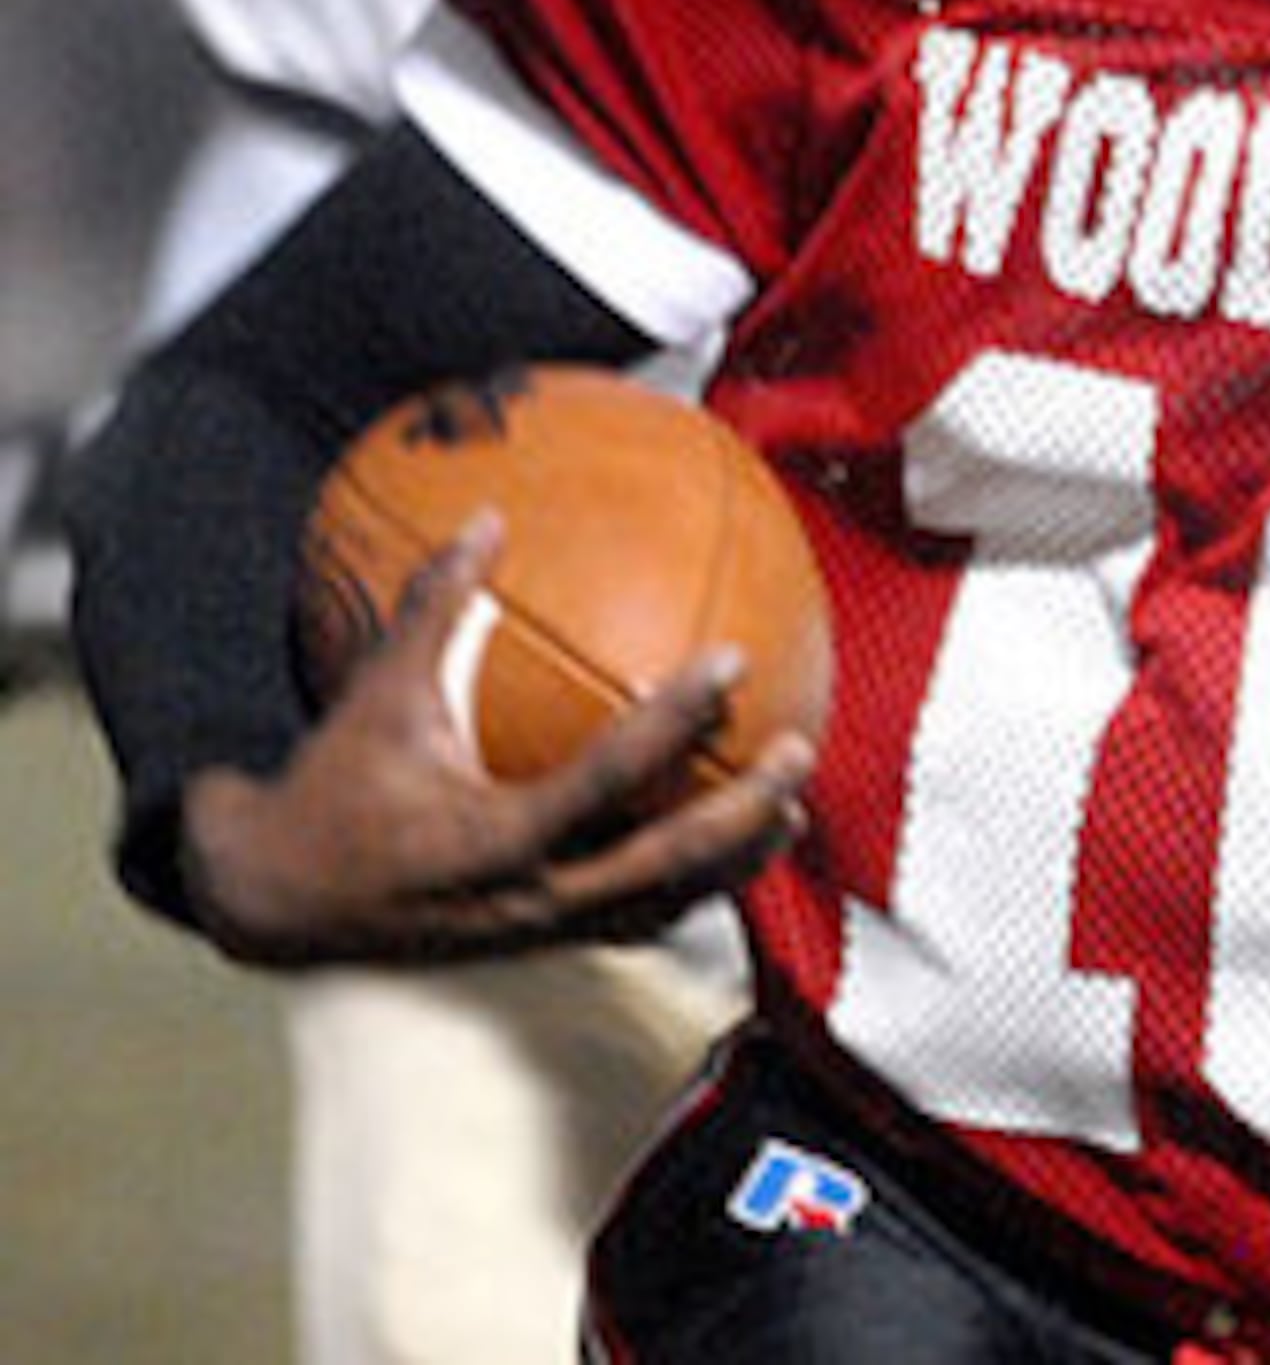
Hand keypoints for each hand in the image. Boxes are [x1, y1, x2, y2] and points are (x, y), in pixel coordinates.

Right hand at [179, 515, 810, 967]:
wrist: (276, 903)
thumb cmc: (332, 787)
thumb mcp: (375, 694)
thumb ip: (433, 607)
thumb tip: (487, 518)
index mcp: (488, 837)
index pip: (605, 777)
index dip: (674, 720)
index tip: (733, 659)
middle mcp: (524, 895)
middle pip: (662, 863)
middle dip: (739, 813)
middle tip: (798, 748)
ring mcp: (539, 931)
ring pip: (662, 907)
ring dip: (733, 862)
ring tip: (793, 811)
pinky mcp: (542, 946)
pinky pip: (636, 923)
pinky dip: (690, 889)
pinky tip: (732, 850)